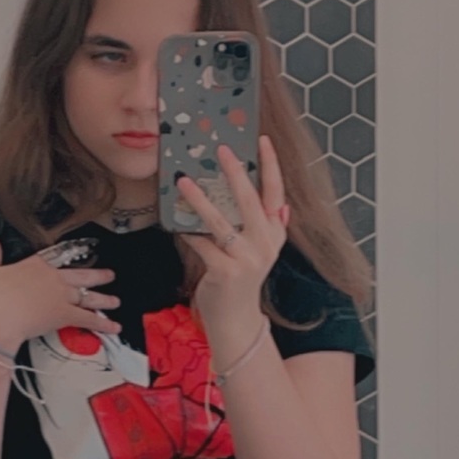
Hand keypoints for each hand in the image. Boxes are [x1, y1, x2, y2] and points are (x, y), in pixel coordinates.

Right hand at [0, 227, 121, 353]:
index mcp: (36, 265)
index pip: (56, 262)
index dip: (69, 263)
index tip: (77, 264)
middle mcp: (53, 278)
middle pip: (81, 276)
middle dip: (98, 276)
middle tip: (110, 275)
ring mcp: (62, 296)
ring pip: (88, 296)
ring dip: (104, 300)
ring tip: (116, 301)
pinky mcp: (65, 314)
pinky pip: (89, 319)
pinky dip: (104, 324)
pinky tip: (115, 327)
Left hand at [176, 135, 289, 332]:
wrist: (236, 318)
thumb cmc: (242, 278)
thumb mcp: (262, 251)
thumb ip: (272, 228)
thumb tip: (282, 205)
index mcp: (274, 234)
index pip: (276, 194)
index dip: (271, 166)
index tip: (263, 141)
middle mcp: (265, 244)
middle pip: (251, 201)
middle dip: (236, 173)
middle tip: (221, 150)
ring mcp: (247, 259)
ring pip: (221, 221)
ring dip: (200, 200)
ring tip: (184, 180)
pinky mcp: (226, 271)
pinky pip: (201, 243)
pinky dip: (188, 231)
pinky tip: (176, 223)